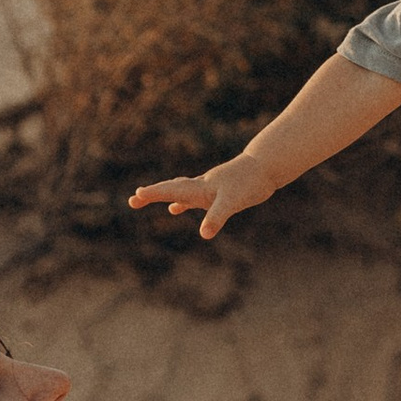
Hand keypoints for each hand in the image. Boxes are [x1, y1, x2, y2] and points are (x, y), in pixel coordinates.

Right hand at [128, 154, 274, 241]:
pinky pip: (194, 198)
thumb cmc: (250, 182)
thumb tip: (204, 234)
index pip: (172, 191)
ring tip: (148, 198)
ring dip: (164, 196)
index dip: (154, 194)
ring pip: (180, 191)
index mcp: (201, 188)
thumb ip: (217, 217)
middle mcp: (201, 186)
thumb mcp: (232, 201)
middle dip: (152, 194)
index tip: (136, 196)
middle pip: (171, 189)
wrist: (267, 165)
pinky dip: (183, 203)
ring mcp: (209, 187)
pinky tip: (177, 209)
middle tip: (133, 200)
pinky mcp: (218, 191)